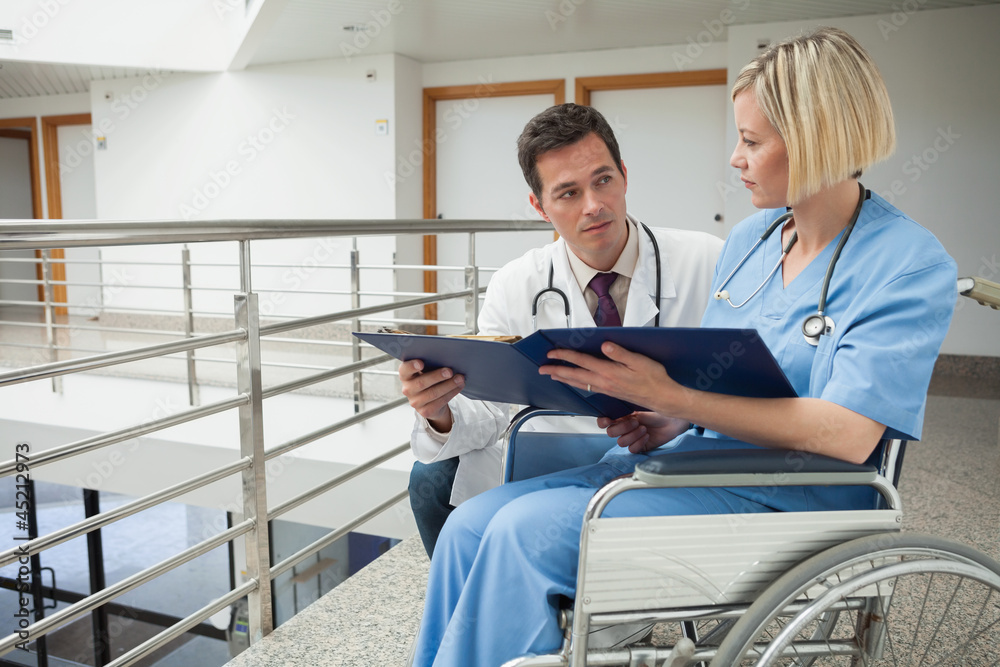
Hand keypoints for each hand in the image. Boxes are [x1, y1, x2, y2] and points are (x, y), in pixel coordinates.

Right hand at [399, 359, 463, 432]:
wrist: (431, 400)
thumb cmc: (429, 379)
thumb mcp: (426, 371)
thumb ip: (431, 364)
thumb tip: (447, 359)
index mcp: (405, 375)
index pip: (404, 370)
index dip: (411, 366)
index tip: (421, 363)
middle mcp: (407, 389)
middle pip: (421, 382)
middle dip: (437, 376)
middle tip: (449, 371)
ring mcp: (415, 402)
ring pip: (433, 393)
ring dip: (448, 385)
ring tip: (459, 378)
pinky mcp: (425, 411)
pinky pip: (440, 402)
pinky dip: (451, 393)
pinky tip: (459, 386)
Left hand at [539, 341, 687, 415]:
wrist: (662, 398)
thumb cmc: (653, 378)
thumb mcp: (640, 361)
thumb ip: (621, 353)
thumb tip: (605, 345)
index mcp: (609, 371)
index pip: (581, 361)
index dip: (565, 356)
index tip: (551, 352)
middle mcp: (604, 381)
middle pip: (574, 375)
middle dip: (556, 371)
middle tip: (542, 369)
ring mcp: (606, 388)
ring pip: (579, 383)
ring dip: (564, 378)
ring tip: (552, 375)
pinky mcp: (610, 392)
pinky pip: (587, 388)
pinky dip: (576, 384)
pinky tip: (574, 383)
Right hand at [597, 412, 690, 452]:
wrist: (674, 420)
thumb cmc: (659, 411)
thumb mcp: (640, 407)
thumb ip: (625, 409)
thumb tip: (614, 405)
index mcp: (621, 416)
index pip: (604, 422)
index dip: (603, 422)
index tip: (609, 420)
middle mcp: (625, 428)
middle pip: (610, 433)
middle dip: (623, 427)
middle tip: (636, 421)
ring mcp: (632, 438)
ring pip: (621, 442)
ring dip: (632, 435)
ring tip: (644, 428)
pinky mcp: (640, 446)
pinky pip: (631, 449)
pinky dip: (639, 442)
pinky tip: (647, 436)